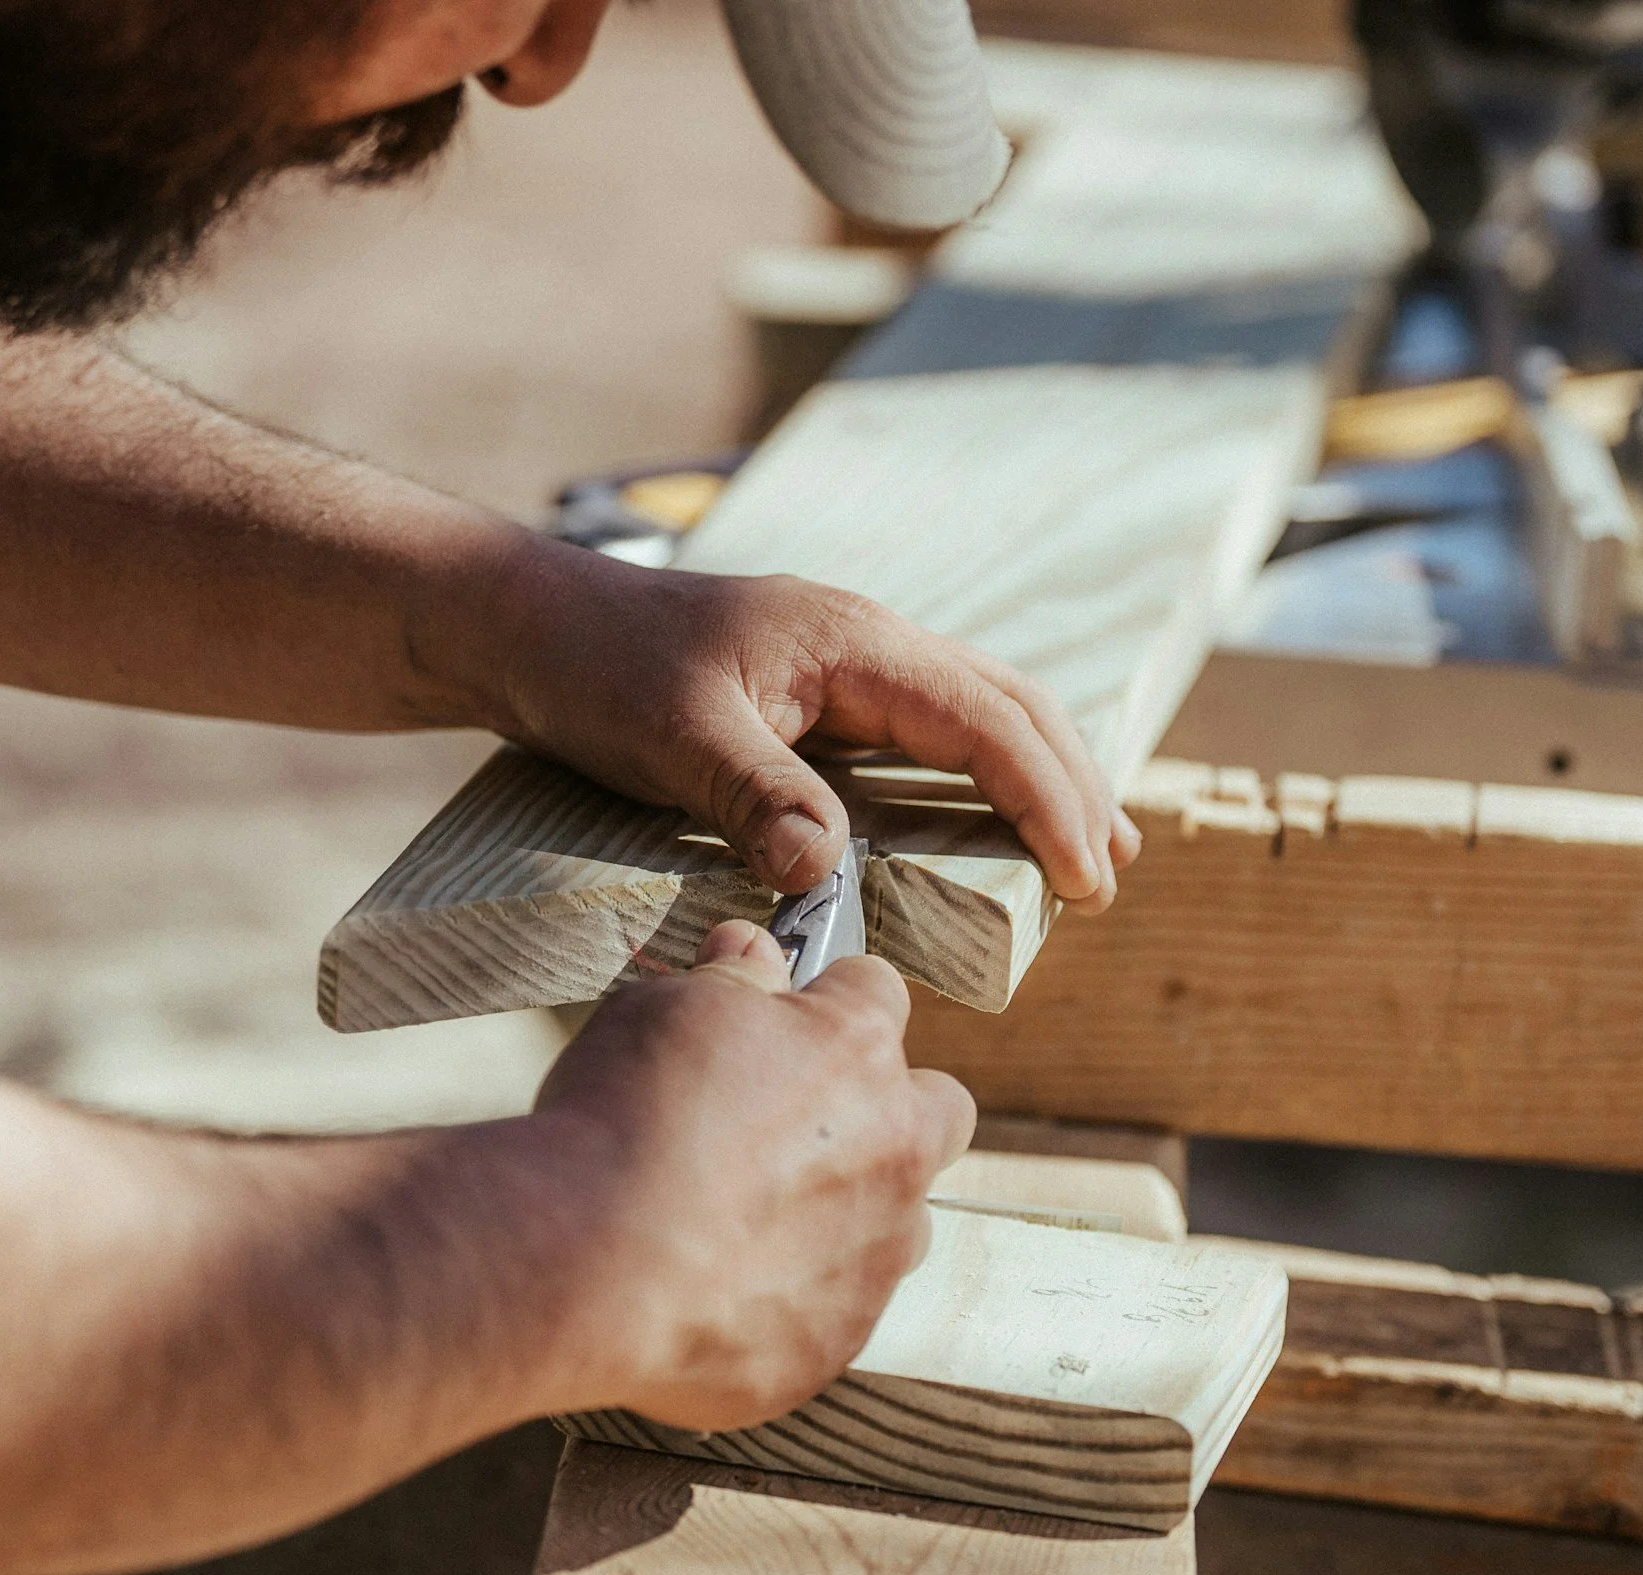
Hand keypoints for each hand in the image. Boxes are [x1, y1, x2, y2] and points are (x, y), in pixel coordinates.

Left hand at [483, 542, 1141, 909]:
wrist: (531, 626)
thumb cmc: (596, 669)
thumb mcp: (669, 737)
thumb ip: (753, 796)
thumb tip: (826, 873)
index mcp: (853, 641)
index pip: (986, 720)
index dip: (1047, 799)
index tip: (1085, 876)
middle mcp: (869, 643)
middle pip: (1012, 705)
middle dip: (1074, 787)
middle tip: (1111, 879)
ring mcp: (851, 664)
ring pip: (983, 710)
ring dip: (1045, 777)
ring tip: (1094, 851)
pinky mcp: (825, 694)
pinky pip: (935, 729)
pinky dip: (986, 773)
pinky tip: (996, 818)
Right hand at [531, 920, 975, 1431]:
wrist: (585, 1263)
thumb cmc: (623, 1119)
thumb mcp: (665, 1009)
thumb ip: (730, 979)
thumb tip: (751, 949)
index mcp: (857, 1051)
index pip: (878, 992)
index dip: (829, 997)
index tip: (789, 1013)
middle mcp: (892, 1152)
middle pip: (939, 1111)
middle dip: (889, 1107)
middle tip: (799, 1121)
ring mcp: (873, 1258)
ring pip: (898, 1225)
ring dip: (848, 1215)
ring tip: (749, 1221)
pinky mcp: (832, 1344)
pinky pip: (830, 1314)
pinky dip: (787, 1302)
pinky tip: (711, 1292)